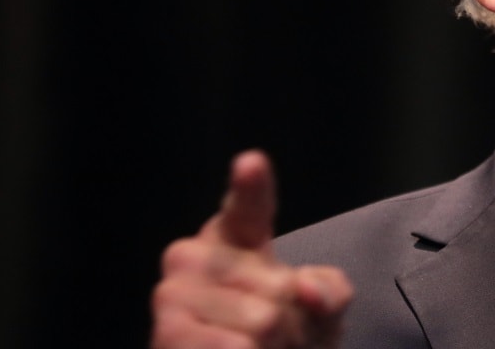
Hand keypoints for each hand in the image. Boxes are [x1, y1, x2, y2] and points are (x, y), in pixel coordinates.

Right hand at [151, 150, 352, 348]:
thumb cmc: (282, 338)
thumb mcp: (322, 310)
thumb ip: (330, 292)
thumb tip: (306, 288)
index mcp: (232, 236)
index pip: (248, 207)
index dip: (252, 187)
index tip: (251, 163)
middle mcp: (192, 258)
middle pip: (276, 287)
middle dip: (292, 321)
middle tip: (275, 335)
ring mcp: (172, 296)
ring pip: (261, 322)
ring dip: (274, 346)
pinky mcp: (165, 335)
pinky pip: (236, 348)